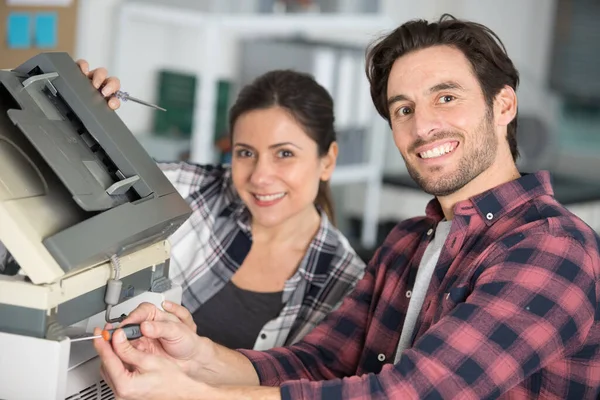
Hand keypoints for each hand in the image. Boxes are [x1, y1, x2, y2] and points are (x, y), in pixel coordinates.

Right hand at [76, 59, 121, 109]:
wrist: (64, 103)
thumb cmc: (82, 106)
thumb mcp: (92, 111)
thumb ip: (100, 112)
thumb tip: (104, 113)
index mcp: (106, 98)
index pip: (116, 98)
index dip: (115, 100)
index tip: (111, 104)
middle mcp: (101, 87)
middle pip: (113, 81)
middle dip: (111, 86)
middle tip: (104, 93)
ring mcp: (91, 78)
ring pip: (101, 72)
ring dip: (100, 77)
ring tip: (94, 85)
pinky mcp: (80, 72)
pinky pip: (83, 64)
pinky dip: (84, 66)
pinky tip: (84, 72)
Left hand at [94, 327, 212, 399]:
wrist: (181, 392)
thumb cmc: (171, 380)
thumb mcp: (149, 360)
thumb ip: (129, 349)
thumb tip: (117, 338)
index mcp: (124, 385)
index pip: (107, 359)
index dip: (103, 342)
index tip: (100, 332)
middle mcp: (120, 393)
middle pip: (105, 364)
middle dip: (107, 347)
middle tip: (108, 333)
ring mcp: (122, 394)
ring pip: (109, 370)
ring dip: (111, 354)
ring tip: (116, 340)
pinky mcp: (126, 393)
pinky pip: (116, 375)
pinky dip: (117, 363)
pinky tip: (123, 353)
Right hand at [117, 301, 215, 380]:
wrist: (193, 360)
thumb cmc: (189, 341)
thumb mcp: (177, 331)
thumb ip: (161, 328)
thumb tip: (145, 326)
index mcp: (157, 315)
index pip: (140, 312)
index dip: (131, 318)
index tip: (125, 326)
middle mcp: (147, 326)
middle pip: (129, 325)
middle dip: (121, 331)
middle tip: (115, 337)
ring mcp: (143, 340)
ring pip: (126, 339)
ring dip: (119, 342)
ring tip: (116, 346)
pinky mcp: (141, 352)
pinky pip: (129, 351)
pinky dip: (124, 353)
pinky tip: (122, 355)